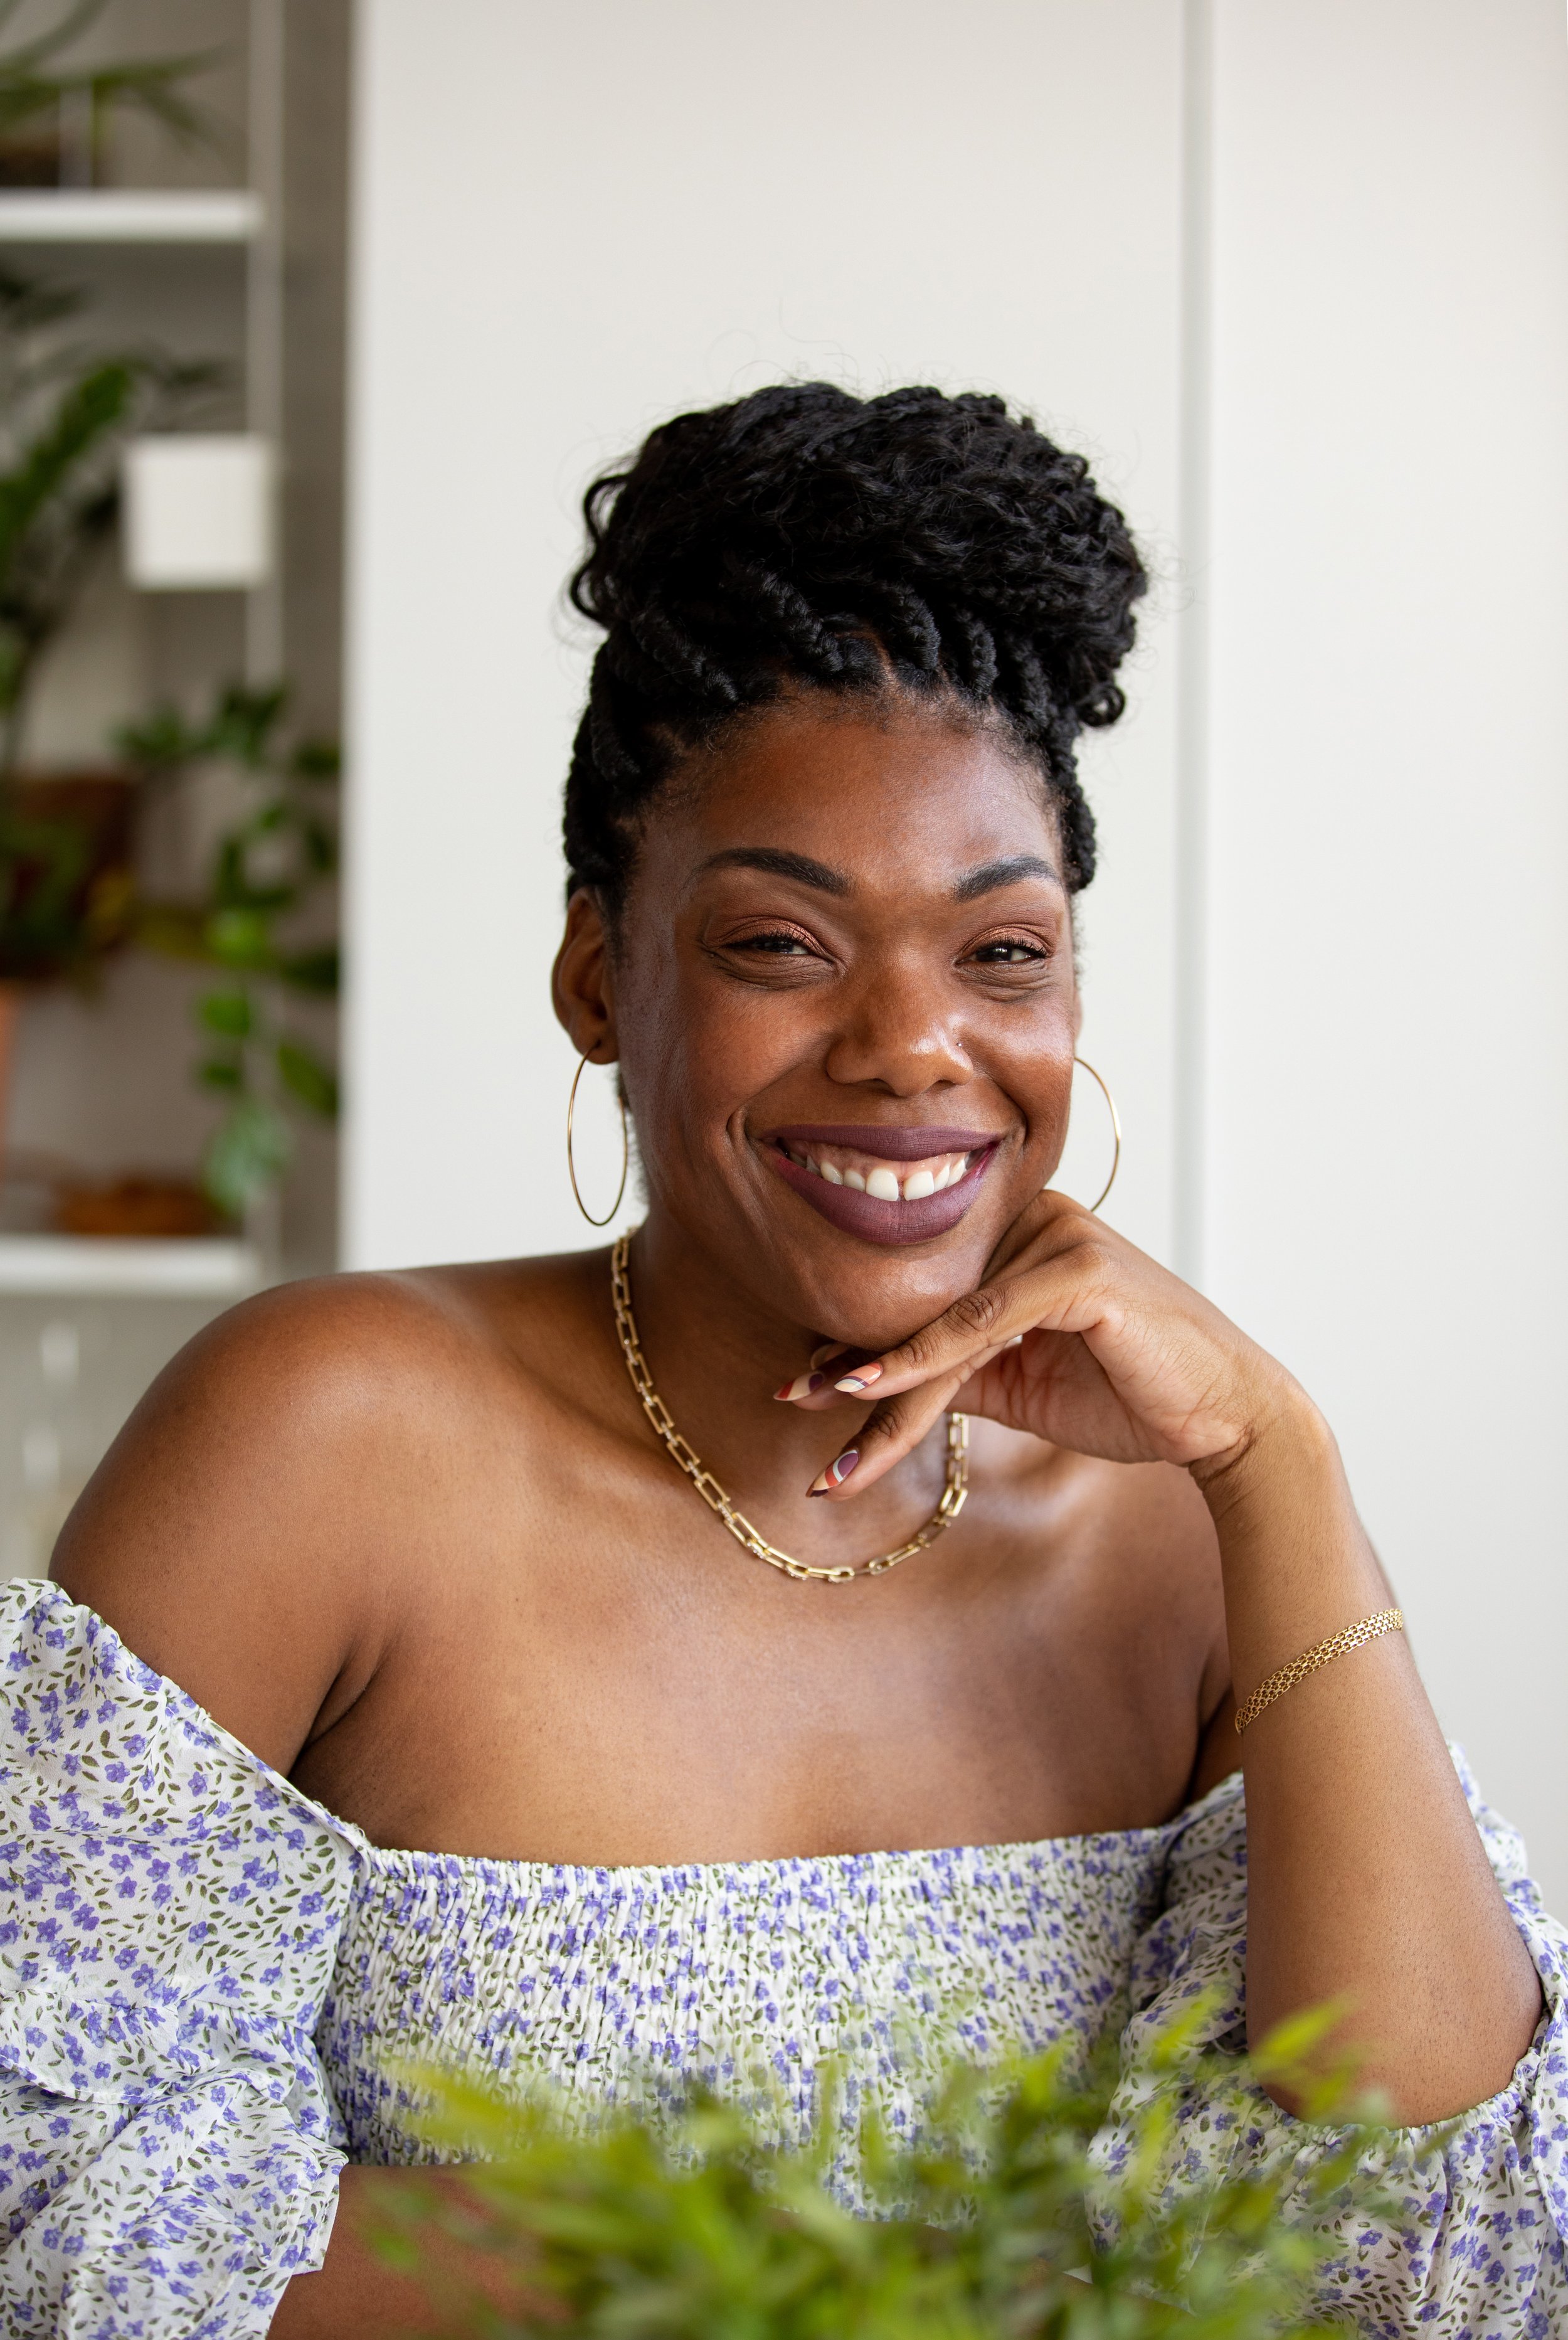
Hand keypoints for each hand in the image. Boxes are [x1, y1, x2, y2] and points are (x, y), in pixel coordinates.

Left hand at [784, 1191, 1297, 1496]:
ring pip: (945, 1317)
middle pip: (928, 1299)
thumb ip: (957, 1369)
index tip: (800, 1376)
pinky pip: (980, 1321)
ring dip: (876, 1376)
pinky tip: (868, 1387)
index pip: (928, 1287)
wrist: (1227, 1418)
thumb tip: (871, 1380)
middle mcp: (1036, 1217)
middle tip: (784, 1392)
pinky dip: (922, 1359)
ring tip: (816, 1412)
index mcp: (1023, 1231)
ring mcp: (1059, 1234)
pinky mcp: (1079, 1270)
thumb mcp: (1022, 1383)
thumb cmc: (1132, 1395)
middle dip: (853, 1352)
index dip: (862, 1333)